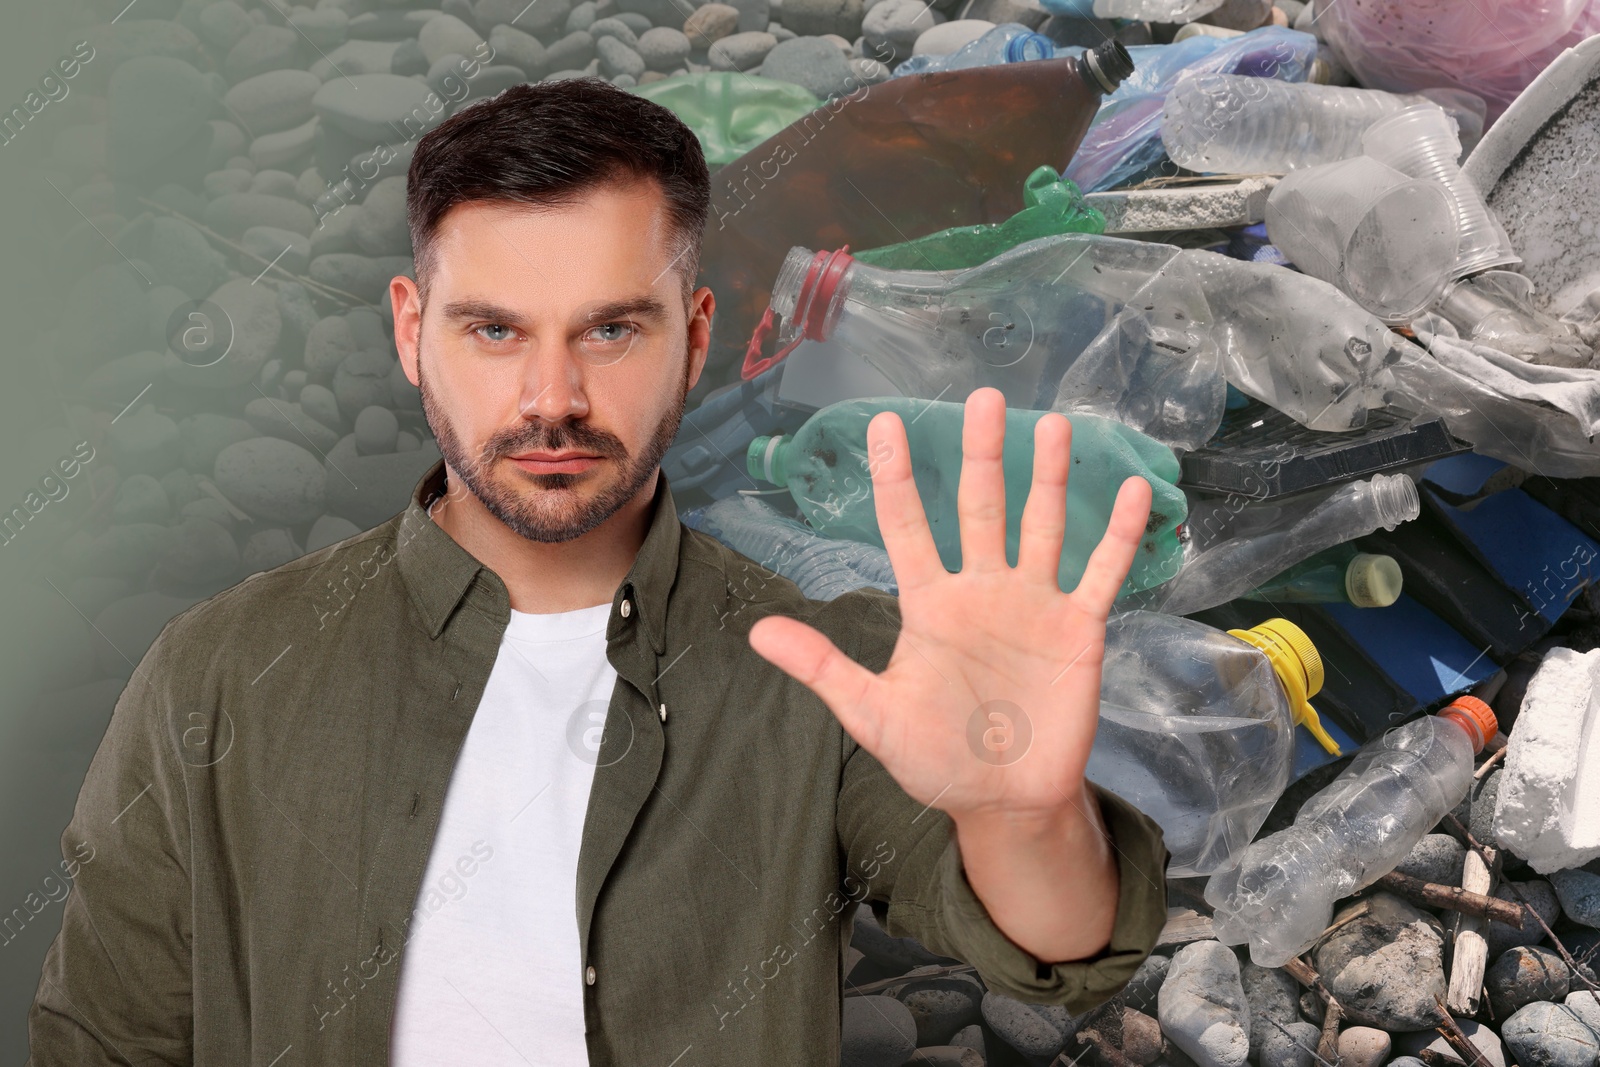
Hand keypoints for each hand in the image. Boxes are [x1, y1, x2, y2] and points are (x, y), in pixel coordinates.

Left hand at [747, 387, 1153, 826]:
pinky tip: (1136, 492)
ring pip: (1041, 524)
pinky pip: (1101, 572)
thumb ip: (823, 668)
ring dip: (1049, 477)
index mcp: (930, 604)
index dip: (896, 477)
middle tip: (985, 397)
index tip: (884, 423)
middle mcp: (982, 590)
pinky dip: (1118, 535)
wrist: (1004, 800)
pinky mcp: (1077, 628)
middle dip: (982, 453)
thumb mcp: (873, 715)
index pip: (908, 527)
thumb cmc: (935, 758)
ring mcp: (1032, 603)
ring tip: (1054, 426)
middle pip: (980, 507)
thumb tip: (755, 631)